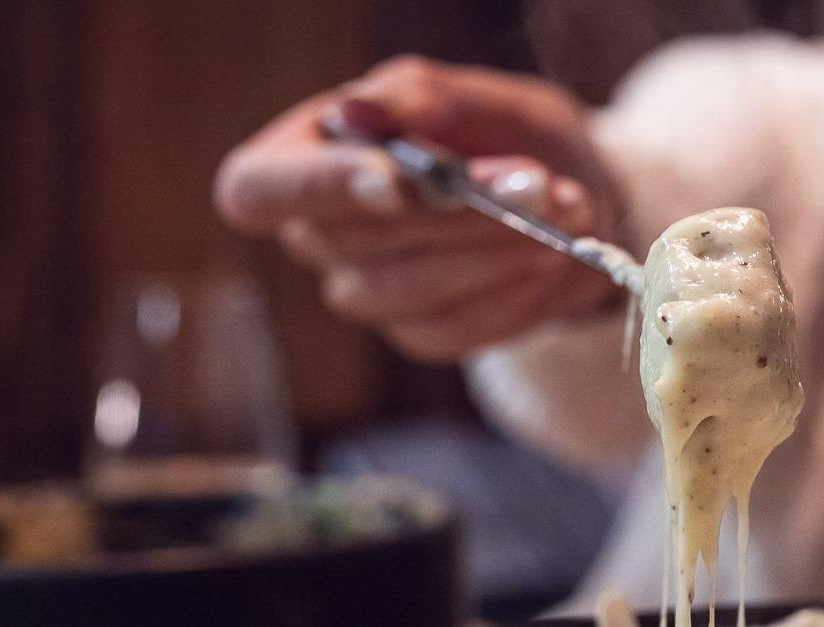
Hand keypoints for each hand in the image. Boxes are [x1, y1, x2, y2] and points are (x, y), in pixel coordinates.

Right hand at [214, 56, 624, 359]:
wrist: (563, 193)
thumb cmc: (498, 133)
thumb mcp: (471, 96)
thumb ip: (419, 98)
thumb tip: (359, 108)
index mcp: (300, 157)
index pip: (259, 190)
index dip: (317, 190)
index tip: (394, 182)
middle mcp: (318, 236)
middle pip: (354, 241)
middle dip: (453, 212)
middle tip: (533, 181)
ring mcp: (366, 293)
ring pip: (407, 291)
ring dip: (494, 252)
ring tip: (564, 210)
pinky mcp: (423, 333)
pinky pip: (456, 330)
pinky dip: (515, 292)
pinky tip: (555, 256)